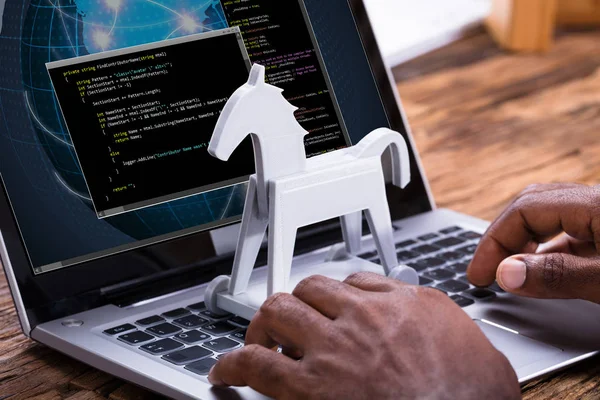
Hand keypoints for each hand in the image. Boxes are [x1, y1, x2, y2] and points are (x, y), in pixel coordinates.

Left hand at [208, 273, 518, 398]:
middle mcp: (361, 319)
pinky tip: (226, 371)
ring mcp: (333, 350)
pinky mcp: (310, 388)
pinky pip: (256, 364)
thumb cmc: (469, 391)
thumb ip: (427, 308)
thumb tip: (403, 296)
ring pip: (278, 312)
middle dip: (296, 302)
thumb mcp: (462, 335)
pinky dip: (233, 364)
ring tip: (258, 338)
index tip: (325, 304)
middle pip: (309, 288)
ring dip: (264, 324)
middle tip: (289, 320)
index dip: (333, 296)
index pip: (351, 282)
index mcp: (398, 304)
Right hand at [467, 183, 599, 301]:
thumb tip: (505, 273)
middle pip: (533, 207)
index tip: (479, 274)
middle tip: (486, 271)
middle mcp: (598, 202)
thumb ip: (558, 275)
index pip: (525, 209)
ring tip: (507, 271)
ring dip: (523, 244)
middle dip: (502, 237)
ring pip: (552, 219)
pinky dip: (548, 250)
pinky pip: (573, 231)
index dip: (494, 241)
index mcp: (596, 204)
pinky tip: (541, 269)